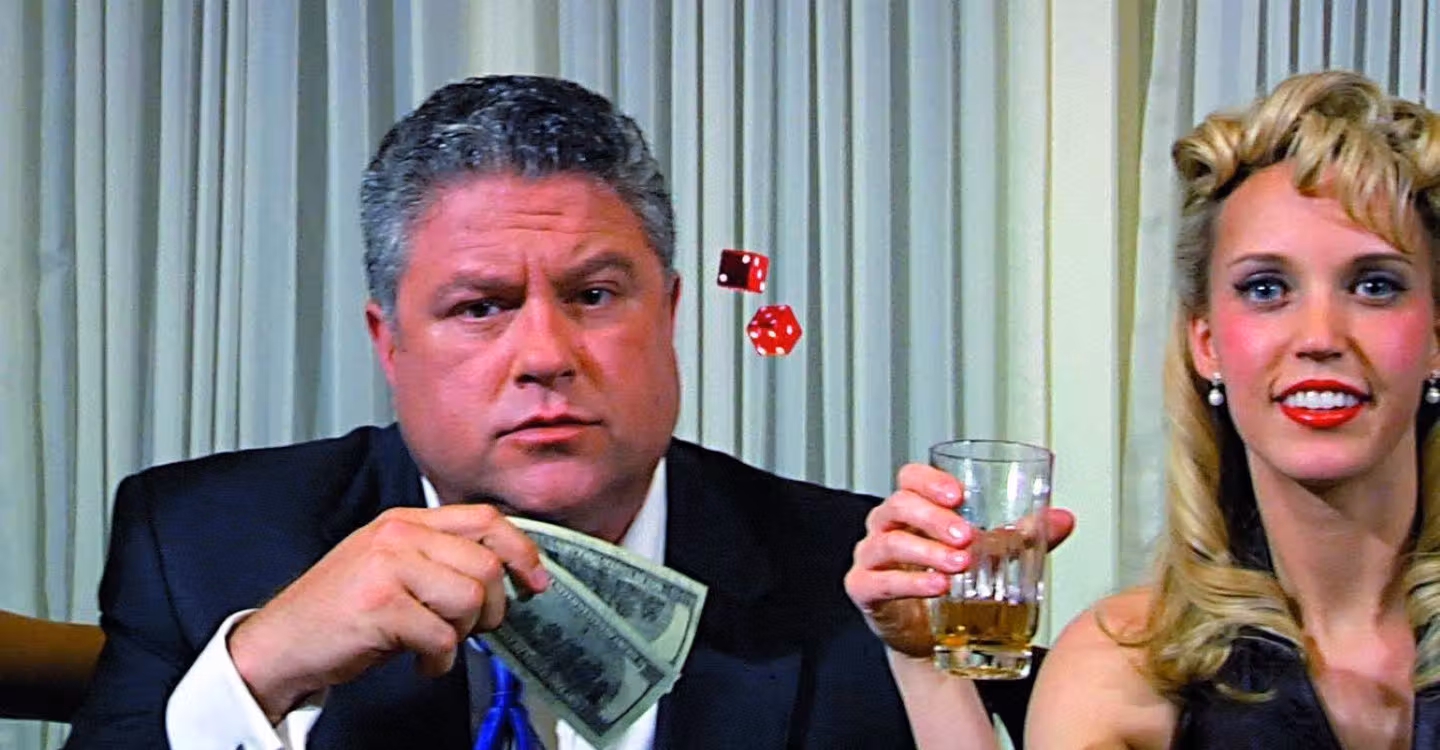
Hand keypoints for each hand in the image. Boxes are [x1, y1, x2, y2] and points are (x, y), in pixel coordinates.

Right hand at [227, 505, 549, 721]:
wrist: (278, 644)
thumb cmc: (337, 612)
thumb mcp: (389, 567)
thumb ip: (437, 558)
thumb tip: (503, 573)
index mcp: (404, 521)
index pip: (484, 519)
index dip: (521, 551)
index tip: (534, 581)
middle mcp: (397, 535)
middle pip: (486, 563)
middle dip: (492, 607)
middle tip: (473, 629)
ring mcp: (387, 567)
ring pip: (471, 598)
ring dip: (464, 634)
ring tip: (437, 643)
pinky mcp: (380, 606)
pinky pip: (442, 636)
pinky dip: (439, 660)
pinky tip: (419, 661)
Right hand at [844, 463, 1074, 657]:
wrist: (931, 638)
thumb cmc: (953, 585)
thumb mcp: (990, 555)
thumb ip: (1023, 536)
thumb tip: (1062, 519)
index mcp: (914, 510)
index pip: (910, 478)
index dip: (929, 480)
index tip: (959, 493)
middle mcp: (886, 527)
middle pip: (898, 505)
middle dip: (934, 518)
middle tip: (967, 535)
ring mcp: (871, 558)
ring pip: (888, 541)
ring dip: (926, 550)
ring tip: (960, 564)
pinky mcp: (865, 589)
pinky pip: (879, 580)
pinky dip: (909, 582)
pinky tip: (937, 587)